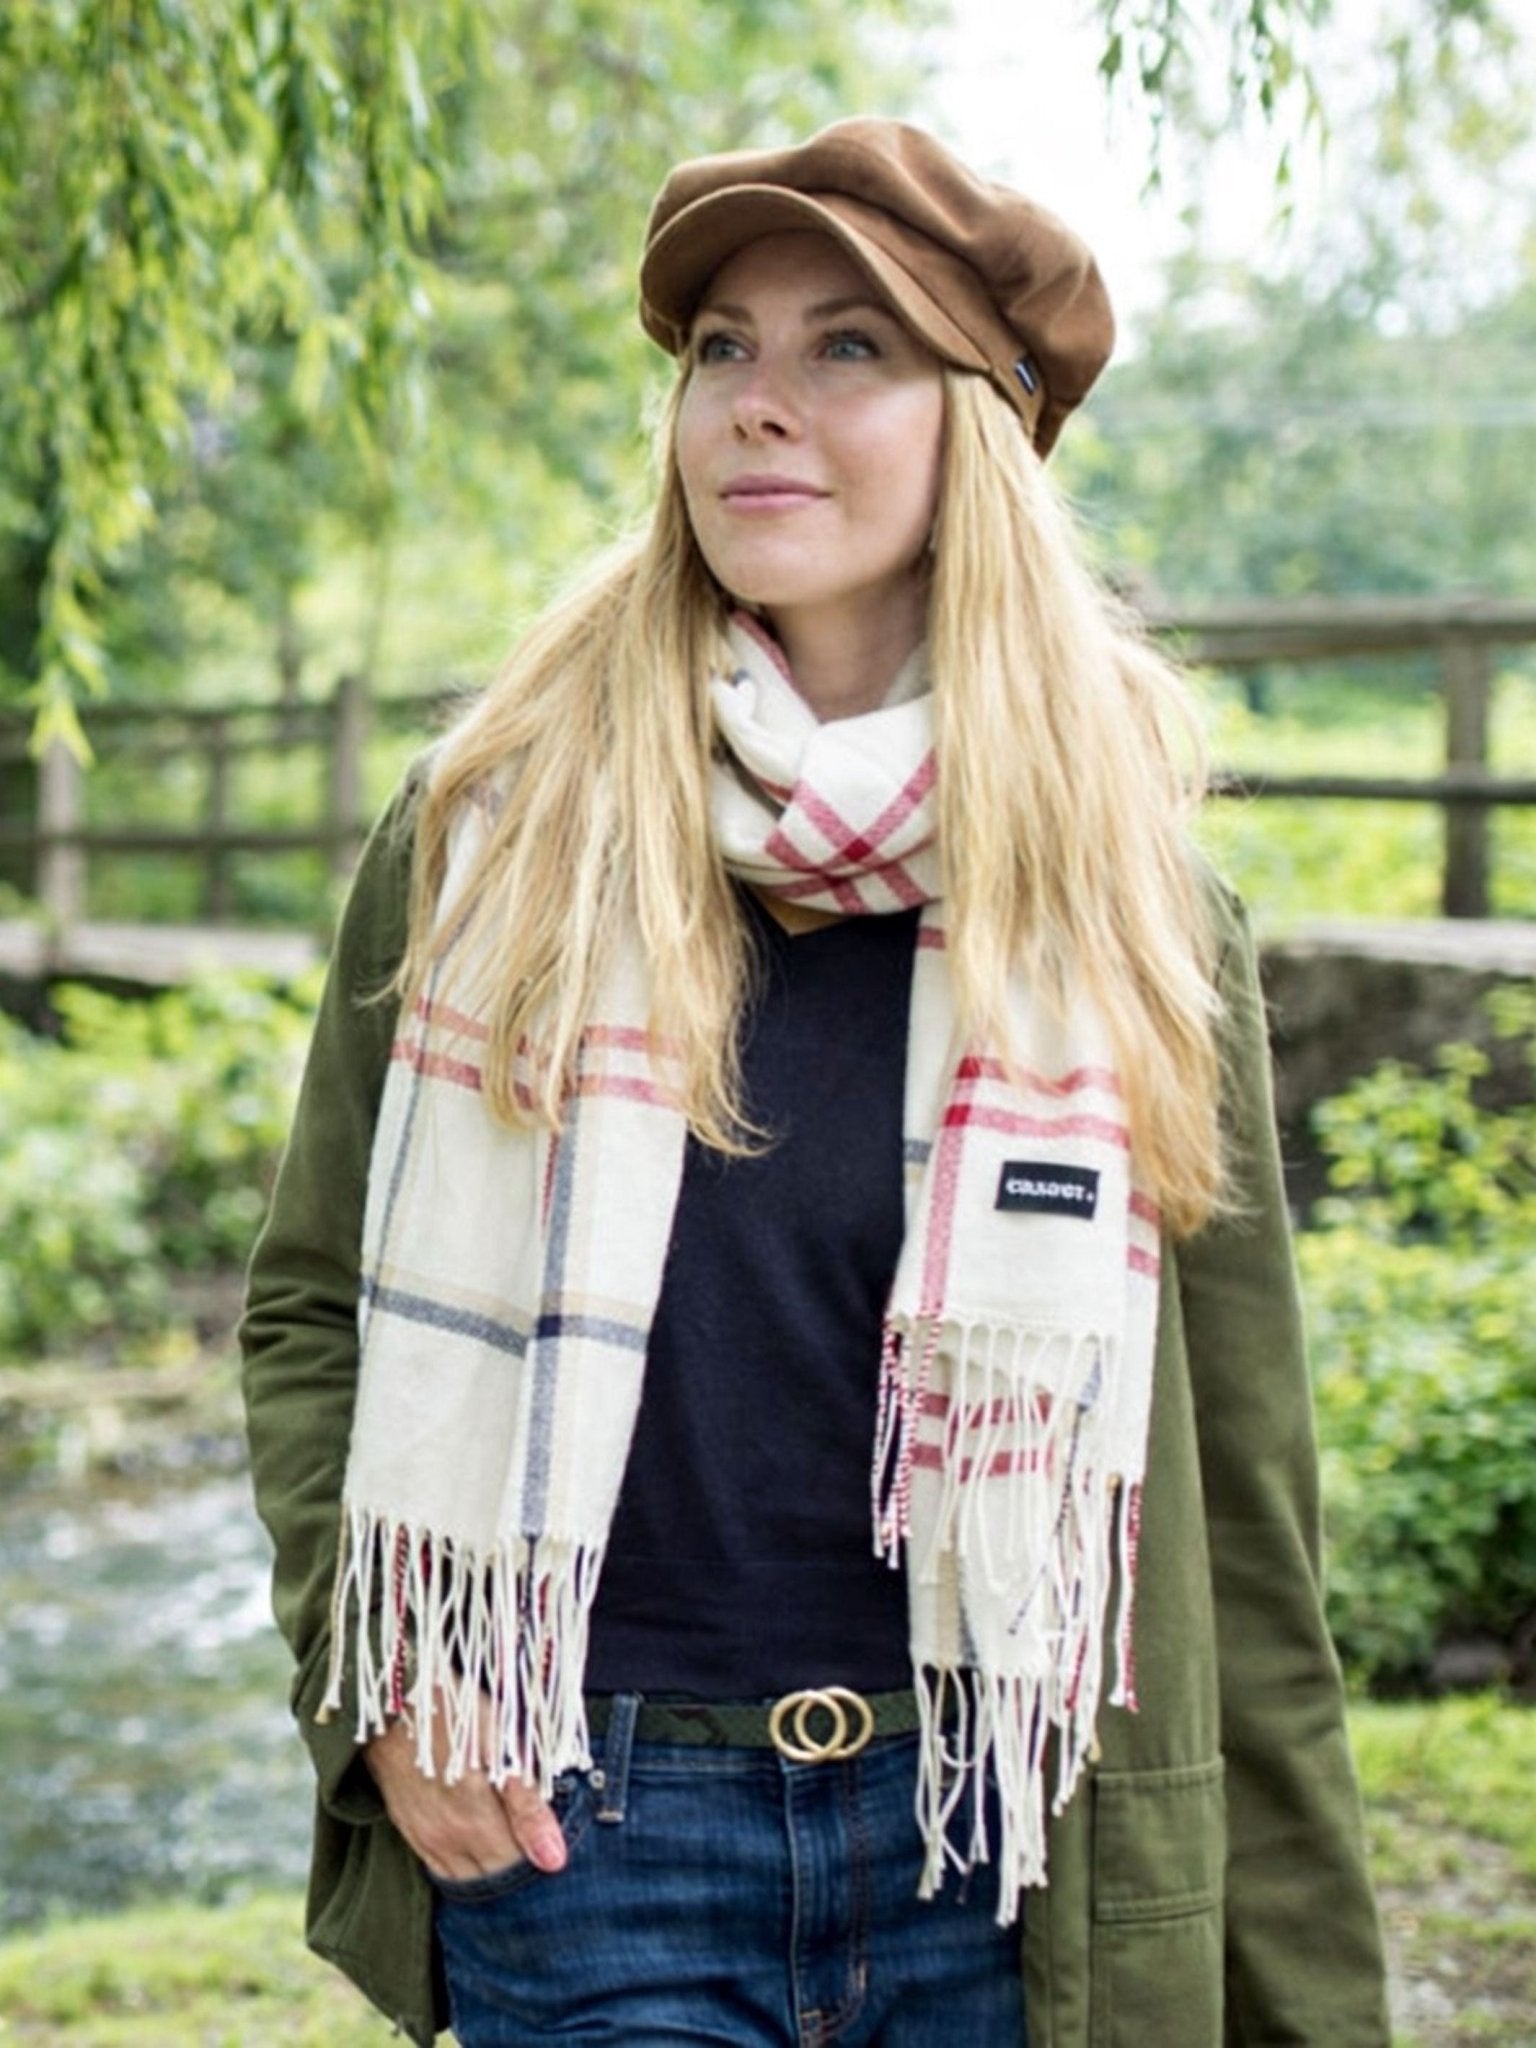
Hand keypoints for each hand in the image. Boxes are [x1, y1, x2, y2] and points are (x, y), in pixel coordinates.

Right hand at [362, 1696, 568, 1883]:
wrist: (392, 1702)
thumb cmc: (457, 1715)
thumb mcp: (502, 1749)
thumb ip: (527, 1807)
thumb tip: (554, 1860)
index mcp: (475, 1824)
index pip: (516, 1870)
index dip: (539, 1860)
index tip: (553, 1843)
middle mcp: (447, 1843)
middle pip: (491, 1880)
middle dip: (515, 1870)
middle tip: (534, 1844)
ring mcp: (423, 1839)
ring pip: (464, 1880)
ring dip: (488, 1872)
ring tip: (508, 1844)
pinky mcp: (407, 1830)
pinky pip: (438, 1869)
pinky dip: (461, 1867)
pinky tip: (475, 1848)